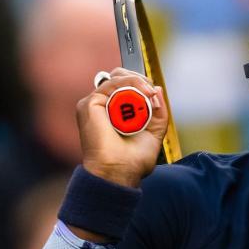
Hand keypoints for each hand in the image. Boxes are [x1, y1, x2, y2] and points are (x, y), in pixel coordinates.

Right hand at [76, 68, 167, 187]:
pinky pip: (111, 83)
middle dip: (140, 80)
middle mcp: (103, 106)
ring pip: (117, 77)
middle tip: (152, 92)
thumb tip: (157, 89)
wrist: (119, 172)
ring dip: (138, 82)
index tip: (154, 94)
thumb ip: (158, 112)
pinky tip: (142, 93)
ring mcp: (95, 104)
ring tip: (149, 94)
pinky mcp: (90, 104)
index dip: (142, 85)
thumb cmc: (133, 160)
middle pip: (120, 76)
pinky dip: (129, 84)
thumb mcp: (154, 132)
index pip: (127, 86)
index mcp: (115, 112)